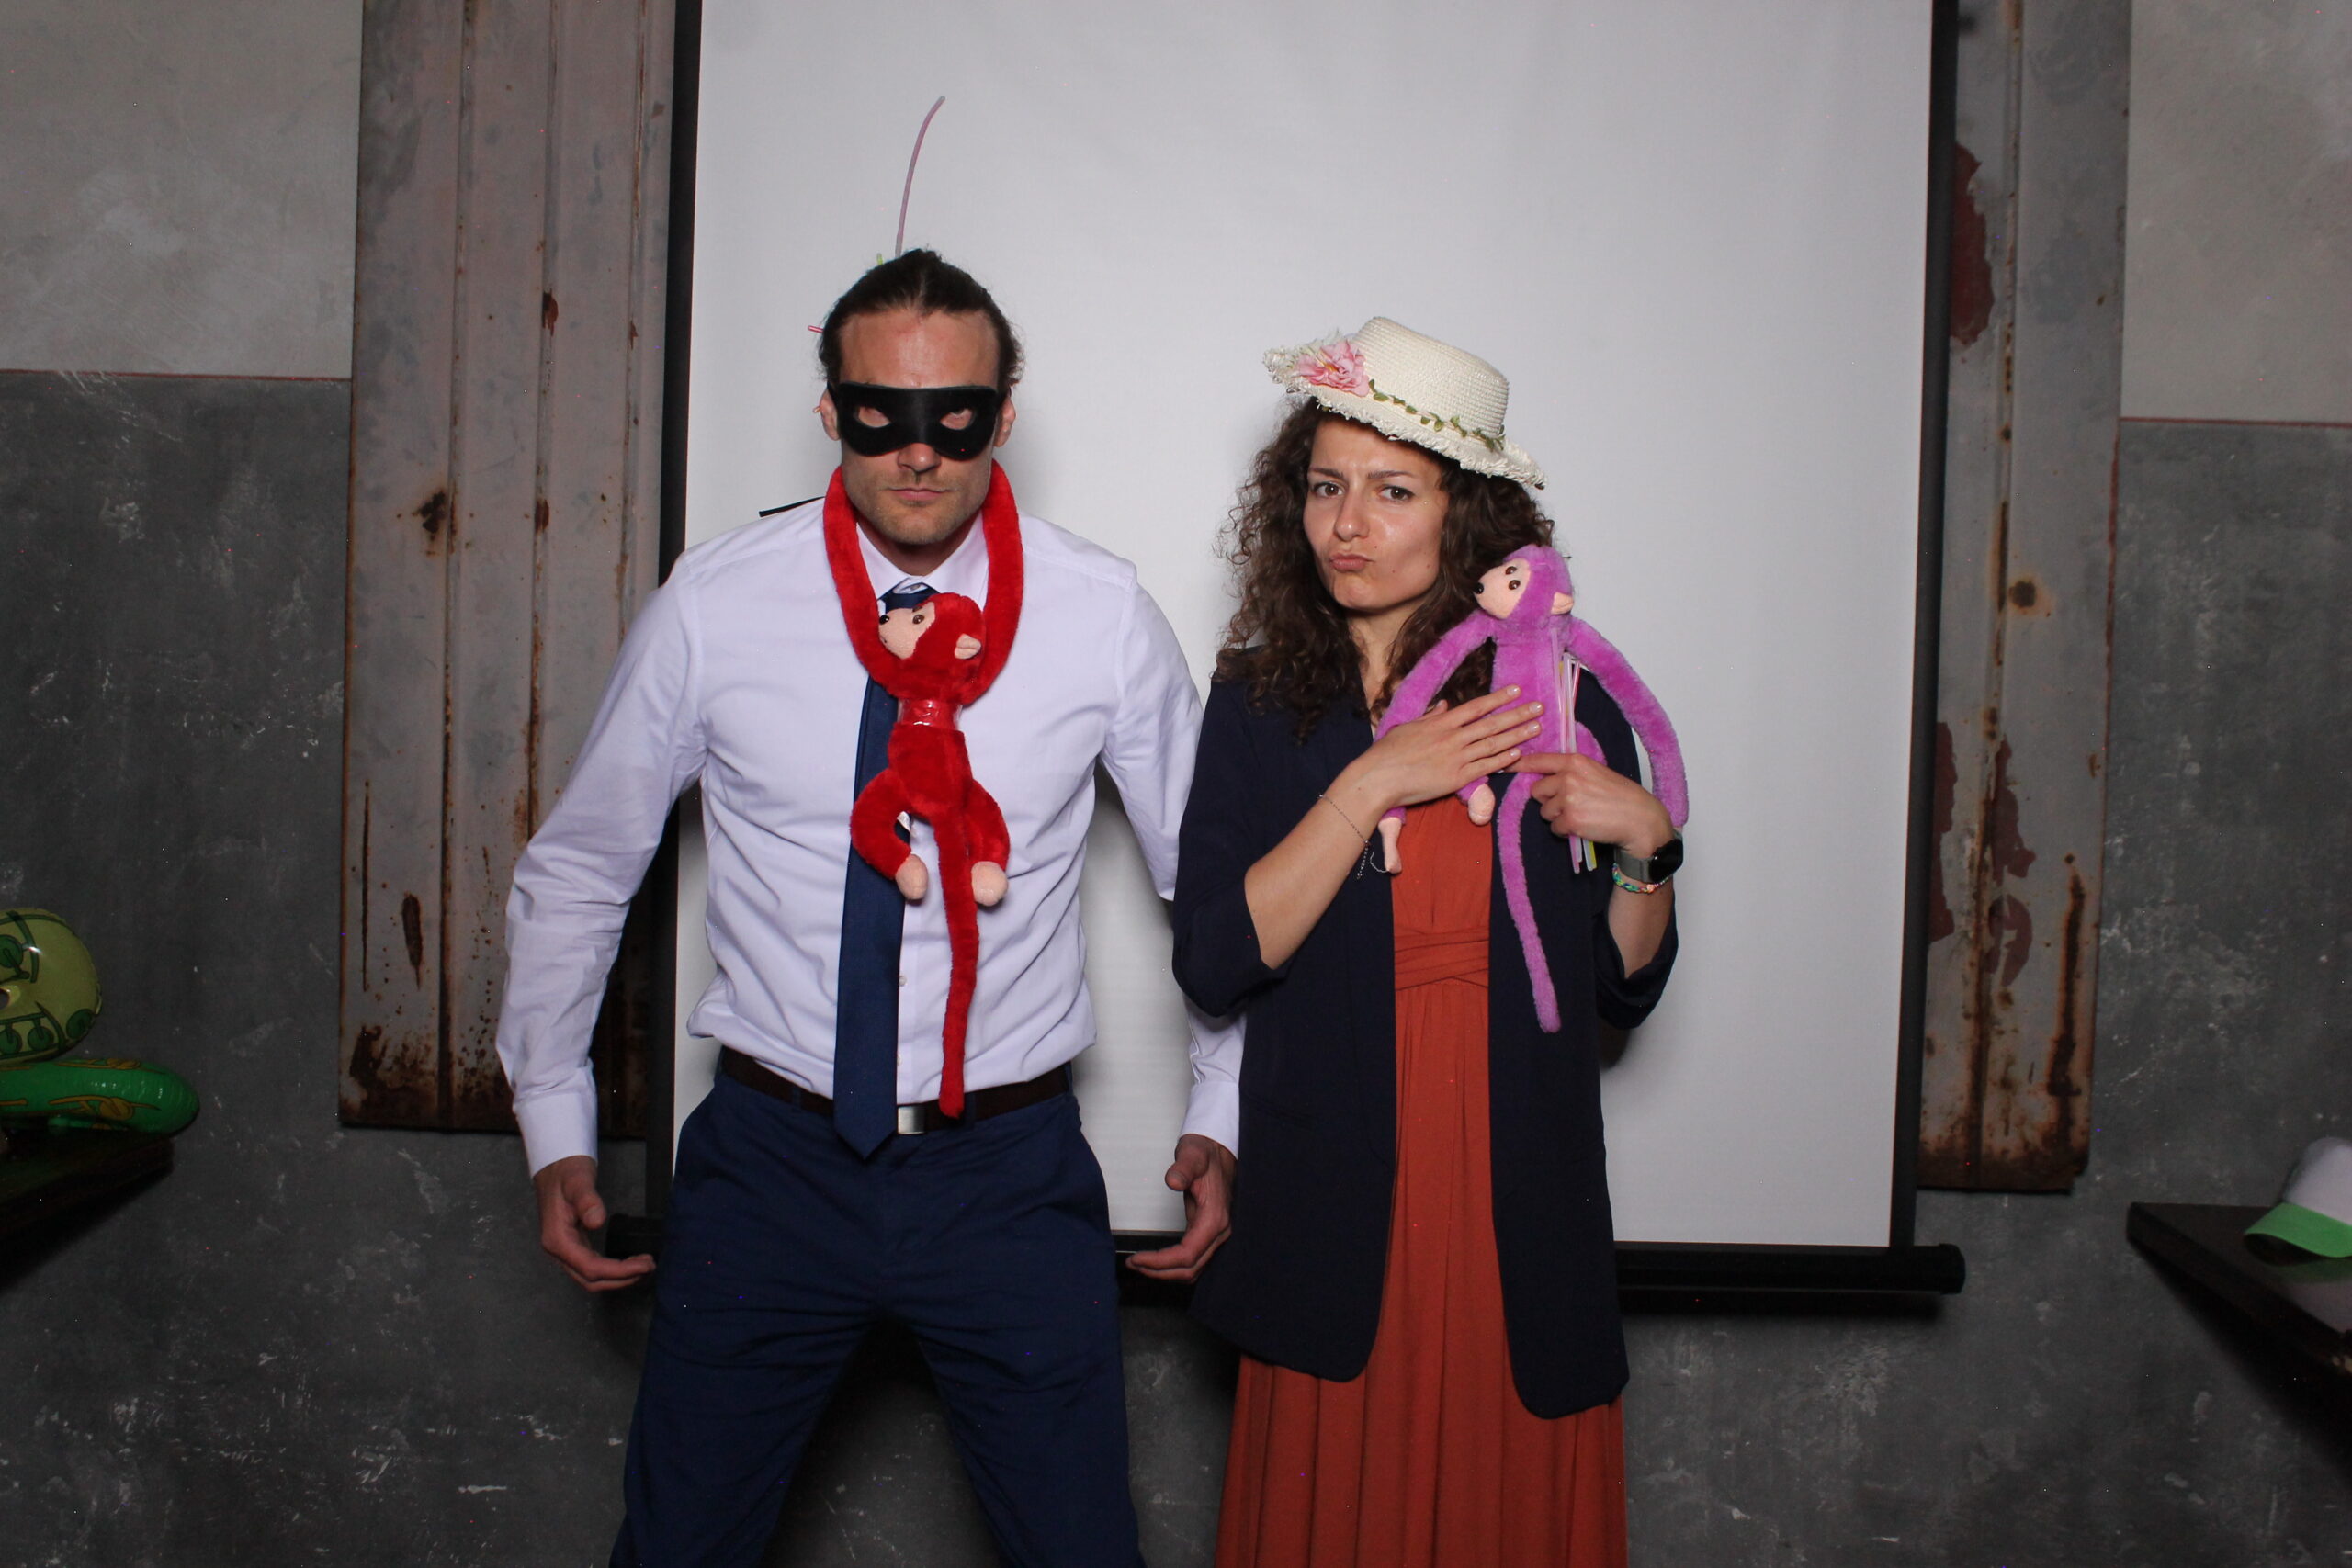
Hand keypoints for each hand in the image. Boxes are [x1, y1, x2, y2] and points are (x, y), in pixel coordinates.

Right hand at [533, 1154, 655, 1291]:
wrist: (556, 1165)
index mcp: (557, 1239)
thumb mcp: (578, 1180)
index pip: (590, 1267)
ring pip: (590, 1277)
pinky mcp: (573, 1245)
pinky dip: (612, 1269)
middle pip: (590, 1280)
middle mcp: (558, 1249)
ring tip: (644, 1266)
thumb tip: (597, 1221)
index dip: (618, 1272)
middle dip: (621, 1279)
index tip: (644, 1266)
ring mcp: (565, 1249)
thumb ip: (587, 1200)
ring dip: (618, 1277)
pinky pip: (592, 1266)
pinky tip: (629, 1262)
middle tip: (649, 1267)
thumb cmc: (566, 1171)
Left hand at [1126, 1134, 1234, 1280]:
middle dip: (1160, 1271)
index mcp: (1215, 1217)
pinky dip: (1173, 1266)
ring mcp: (1216, 1235)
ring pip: (1193, 1270)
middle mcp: (1219, 1231)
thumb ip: (1183, 1168)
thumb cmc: (1205, 1154)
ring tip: (1140, 1264)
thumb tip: (1172, 1181)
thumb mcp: (1192, 1155)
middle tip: (1133, 1264)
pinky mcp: (1207, 1234)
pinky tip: (1155, 1260)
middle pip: (1190, 1268)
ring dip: (1166, 1273)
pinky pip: (1192, 1260)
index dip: (1161, 1262)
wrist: (1218, 1150)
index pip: (1188, 1254)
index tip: (1138, 1258)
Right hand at [1357, 687, 1543, 814]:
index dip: (1498, 699)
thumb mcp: (1408, 726)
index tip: (1516, 691)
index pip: (1476, 707)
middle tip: (1539, 707)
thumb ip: (1429, 716)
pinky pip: (1486, 766)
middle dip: (1517, 714)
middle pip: (1492, 723)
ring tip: (1536, 727)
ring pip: (1494, 743)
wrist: (1379, 777)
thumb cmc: (1387, 752)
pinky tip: (1518, 753)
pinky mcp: (1457, 778)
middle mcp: (1453, 737)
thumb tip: (1444, 705)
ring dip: (1517, 735)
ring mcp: (1457, 757)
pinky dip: (1503, 759)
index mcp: (1441, 722)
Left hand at [1514, 752, 1672, 853]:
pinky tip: (1583, 826)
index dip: (1518, 763)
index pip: (1539, 760)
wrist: (1639, 818)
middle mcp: (1568, 777)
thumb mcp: (1596, 772)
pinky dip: (1565, 831)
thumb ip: (1572, 772)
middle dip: (1548, 800)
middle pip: (1537, 790)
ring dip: (1558, 817)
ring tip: (1582, 815)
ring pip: (1544, 811)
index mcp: (1575, 761)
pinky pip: (1554, 827)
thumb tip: (1545, 778)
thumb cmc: (1620, 796)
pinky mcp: (1570, 820)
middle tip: (1571, 804)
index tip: (1503, 763)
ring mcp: (1568, 798)